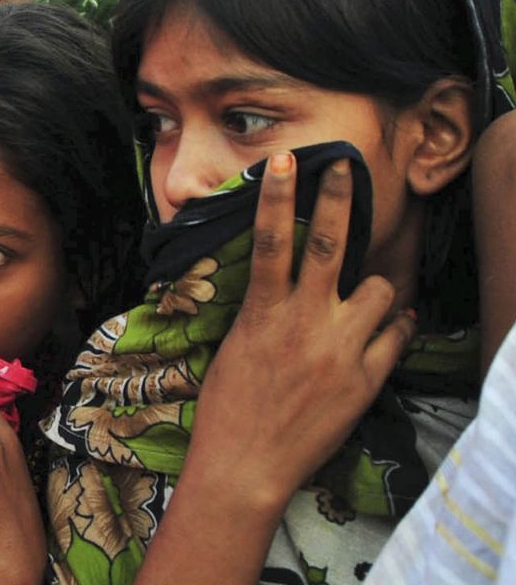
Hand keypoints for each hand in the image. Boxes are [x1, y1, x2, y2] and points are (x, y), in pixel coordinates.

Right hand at [188, 153, 414, 511]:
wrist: (246, 465)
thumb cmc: (228, 408)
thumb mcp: (235, 347)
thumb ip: (263, 311)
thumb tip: (279, 282)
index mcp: (263, 314)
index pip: (270, 240)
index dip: (277, 195)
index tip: (285, 161)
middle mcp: (305, 323)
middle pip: (330, 244)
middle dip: (339, 198)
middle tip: (346, 166)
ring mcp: (340, 350)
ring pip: (380, 289)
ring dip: (375, 287)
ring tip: (365, 296)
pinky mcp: (366, 380)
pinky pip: (398, 335)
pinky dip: (398, 324)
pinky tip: (393, 321)